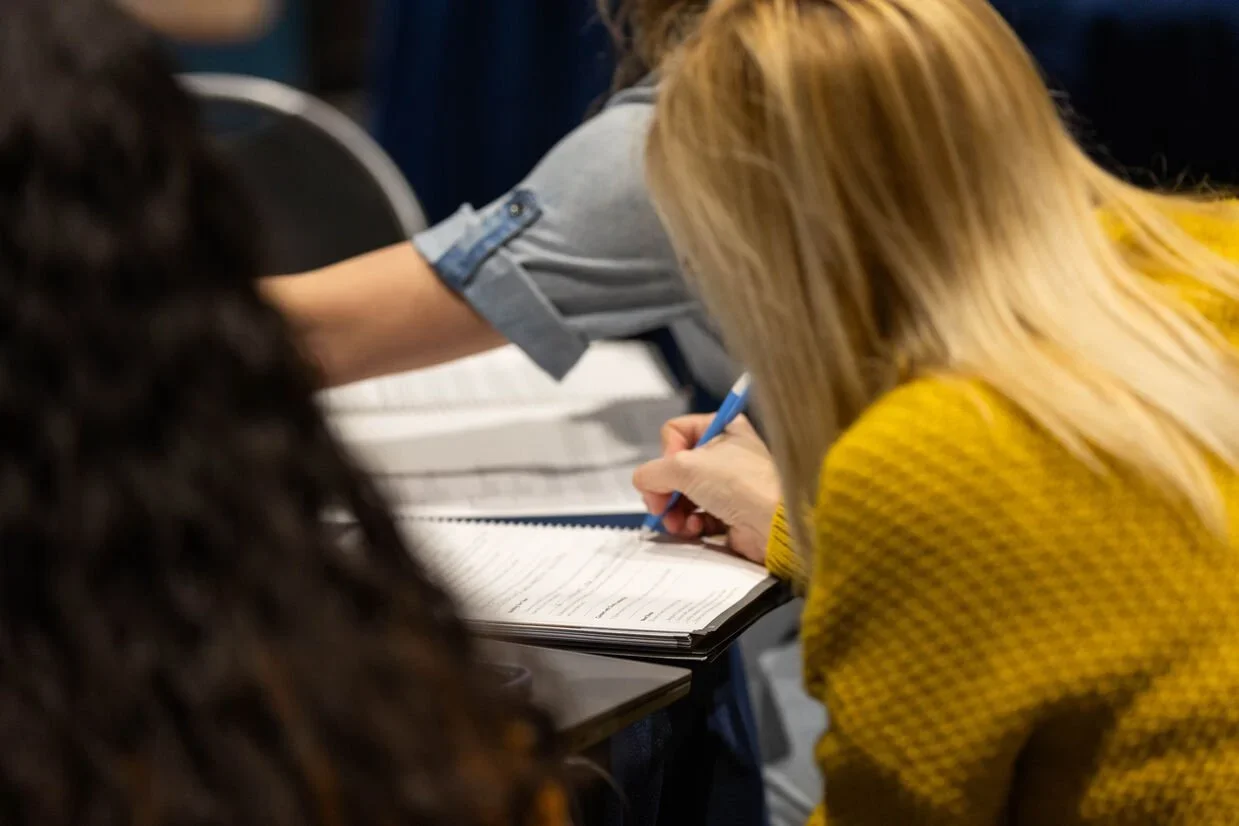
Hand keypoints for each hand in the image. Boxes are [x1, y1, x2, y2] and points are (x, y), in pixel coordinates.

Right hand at [632, 415, 779, 564]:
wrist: (774, 525)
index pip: (676, 432)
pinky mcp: (730, 515)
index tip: (671, 468)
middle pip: (675, 469)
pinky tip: (694, 529)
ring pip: (683, 496)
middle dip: (665, 490)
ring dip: (674, 512)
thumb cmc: (743, 484)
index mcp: (723, 429)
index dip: (667, 452)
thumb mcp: (684, 466)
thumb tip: (643, 482)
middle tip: (661, 505)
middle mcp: (727, 455)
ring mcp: (729, 487)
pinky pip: (696, 518)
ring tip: (678, 522)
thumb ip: (652, 471)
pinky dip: (690, 526)